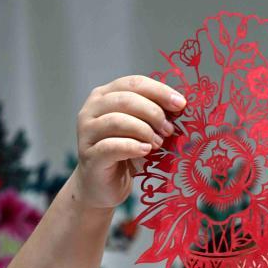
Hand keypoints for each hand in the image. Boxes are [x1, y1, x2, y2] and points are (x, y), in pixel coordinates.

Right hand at [73, 75, 184, 208]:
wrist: (103, 185)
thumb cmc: (126, 153)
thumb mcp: (142, 129)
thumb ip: (154, 116)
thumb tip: (180, 105)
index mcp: (105, 96)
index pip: (134, 83)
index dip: (159, 91)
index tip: (181, 104)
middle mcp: (91, 110)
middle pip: (125, 99)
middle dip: (153, 112)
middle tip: (169, 129)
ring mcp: (87, 132)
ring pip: (116, 121)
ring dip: (144, 131)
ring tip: (158, 143)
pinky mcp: (90, 155)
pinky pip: (111, 146)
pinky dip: (133, 147)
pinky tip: (146, 151)